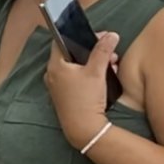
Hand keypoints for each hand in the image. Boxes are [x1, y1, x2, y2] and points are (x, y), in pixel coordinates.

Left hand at [44, 30, 119, 148]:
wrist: (84, 128)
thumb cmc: (86, 98)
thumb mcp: (97, 71)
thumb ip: (103, 51)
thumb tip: (111, 35)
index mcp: (55, 65)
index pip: (62, 41)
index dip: (80, 35)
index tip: (98, 36)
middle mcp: (52, 74)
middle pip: (72, 54)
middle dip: (93, 50)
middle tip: (110, 50)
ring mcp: (57, 85)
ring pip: (77, 66)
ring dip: (95, 62)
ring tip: (112, 63)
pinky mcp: (65, 94)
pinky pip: (77, 77)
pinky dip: (90, 73)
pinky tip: (106, 75)